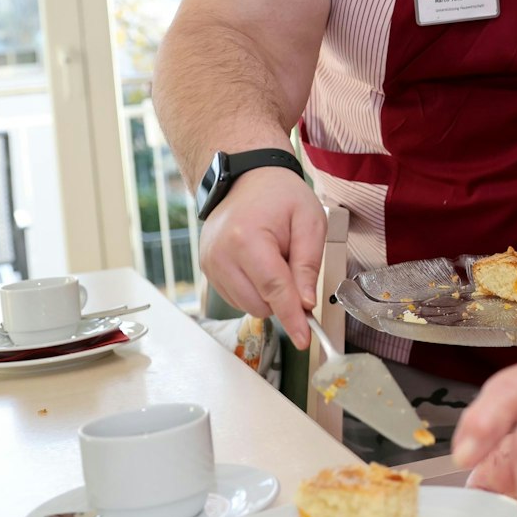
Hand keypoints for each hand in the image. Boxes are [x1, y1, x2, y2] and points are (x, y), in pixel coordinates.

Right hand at [197, 166, 324, 347]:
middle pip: (261, 303)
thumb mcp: (309, 220)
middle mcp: (221, 255)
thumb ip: (308, 264)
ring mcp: (210, 264)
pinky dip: (254, 289)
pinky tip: (258, 263)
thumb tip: (306, 304)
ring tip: (273, 257)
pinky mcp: (207, 269)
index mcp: (247, 239)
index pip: (274, 289)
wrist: (245, 178)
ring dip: (268, 293)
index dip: (292, 317)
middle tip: (291, 261)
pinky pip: (237, 297)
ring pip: (249, 305)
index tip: (304, 339)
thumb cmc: (280, 195)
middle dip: (284, 296)